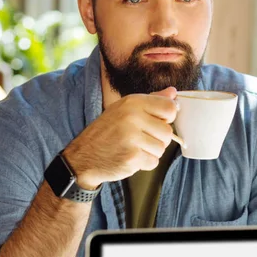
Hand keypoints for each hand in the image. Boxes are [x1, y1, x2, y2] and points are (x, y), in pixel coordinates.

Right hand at [62, 87, 179, 188]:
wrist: (82, 157)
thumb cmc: (107, 132)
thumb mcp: (125, 109)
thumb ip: (151, 100)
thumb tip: (173, 93)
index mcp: (133, 102)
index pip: (170, 108)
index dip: (167, 118)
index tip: (155, 123)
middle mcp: (132, 117)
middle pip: (168, 132)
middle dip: (157, 139)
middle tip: (139, 139)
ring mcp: (132, 137)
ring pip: (162, 148)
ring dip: (150, 152)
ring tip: (133, 148)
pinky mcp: (132, 157)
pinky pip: (153, 162)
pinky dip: (144, 164)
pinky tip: (130, 157)